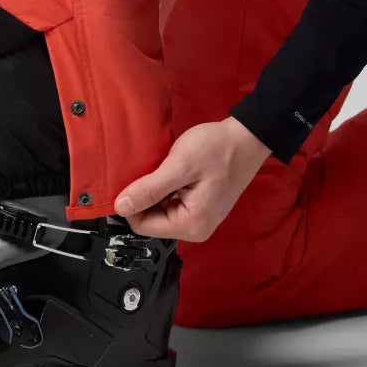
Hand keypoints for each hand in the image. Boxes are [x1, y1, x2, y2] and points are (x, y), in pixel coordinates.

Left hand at [113, 117, 271, 240]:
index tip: (130, 180)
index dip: (131, 204)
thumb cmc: (216, 149)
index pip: (142, 226)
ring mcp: (199, 219)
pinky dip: (165, 189)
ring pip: (159, 211)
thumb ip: (150, 189)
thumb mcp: (180, 166)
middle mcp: (195, 229)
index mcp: (190, 225)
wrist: (246, 138)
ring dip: (154, 191)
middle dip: (144, 197)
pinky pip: (171, 204)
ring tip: (160, 169)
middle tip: (147, 170)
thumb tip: (120, 208)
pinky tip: (169, 172)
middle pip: (151, 220)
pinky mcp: (200, 208)